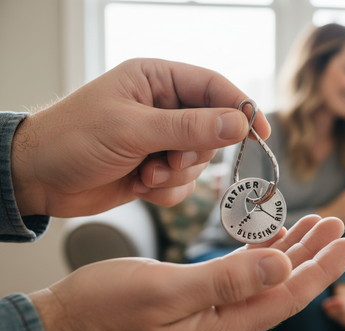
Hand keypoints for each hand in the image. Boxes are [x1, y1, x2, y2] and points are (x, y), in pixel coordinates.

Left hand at [12, 58, 269, 216]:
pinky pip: (184, 183)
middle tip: (168, 160)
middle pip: (212, 129)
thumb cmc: (74, 139)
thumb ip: (189, 126)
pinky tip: (140, 186)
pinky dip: (167, 190)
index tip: (262, 134)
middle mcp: (163, 108)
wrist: (37, 178)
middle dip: (193, 151)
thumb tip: (240, 123)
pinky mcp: (156, 168)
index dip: (242, 108)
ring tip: (145, 173)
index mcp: (158, 80)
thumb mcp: (133, 128)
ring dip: (177, 174)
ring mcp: (161, 139)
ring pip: (199, 160)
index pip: (214, 88)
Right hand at [29, 215, 344, 330]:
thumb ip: (227, 281)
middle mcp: (225, 323)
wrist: (68, 325)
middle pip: (284, 285)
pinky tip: (273, 239)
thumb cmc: (107, 310)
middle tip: (339, 224)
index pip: (289, 294)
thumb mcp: (166, 293)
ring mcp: (213, 313)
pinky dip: (261, 253)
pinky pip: (242, 275)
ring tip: (316, 224)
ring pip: (267, 277)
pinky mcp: (198, 300)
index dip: (324, 268)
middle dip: (315, 254)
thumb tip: (284, 266)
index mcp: (223, 327)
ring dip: (293, 250)